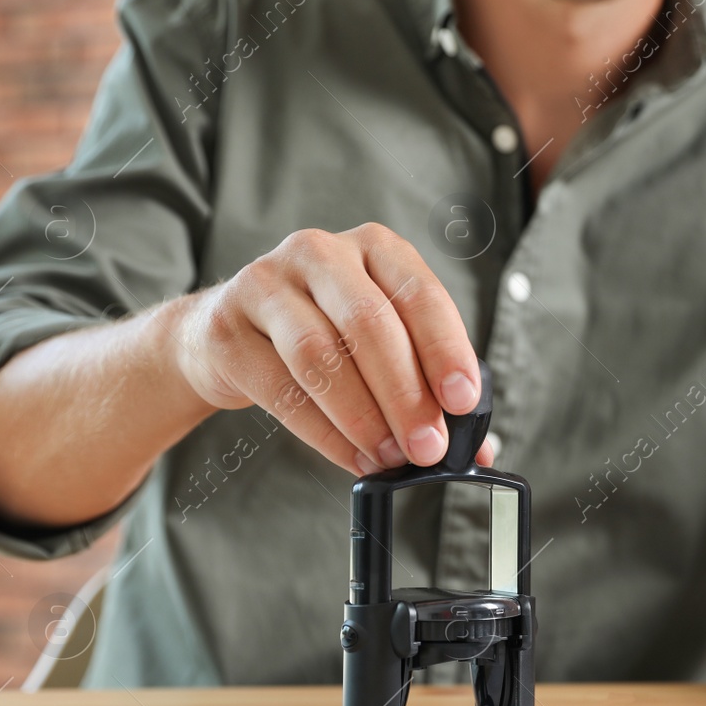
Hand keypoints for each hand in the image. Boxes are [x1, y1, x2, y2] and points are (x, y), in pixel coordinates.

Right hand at [168, 223, 491, 475]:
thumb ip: (428, 384)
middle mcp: (319, 252)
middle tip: (428, 448)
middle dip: (406, 394)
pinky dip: (325, 434)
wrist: (228, 334)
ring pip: (321, 356)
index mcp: (374, 247)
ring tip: (390, 458)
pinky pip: (281, 390)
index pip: (419, 293)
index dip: (446, 349)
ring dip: (364, 417)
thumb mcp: (379, 341)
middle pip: (370, 324)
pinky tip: (353, 458)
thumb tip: (478, 450)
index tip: (463, 400)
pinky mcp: (227, 329)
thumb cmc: (326, 335)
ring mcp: (265, 284)